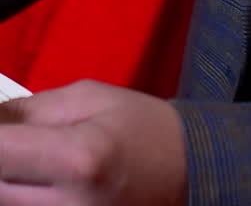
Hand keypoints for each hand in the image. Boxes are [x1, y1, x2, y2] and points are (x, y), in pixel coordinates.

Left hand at [0, 80, 186, 203]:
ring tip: (28, 162)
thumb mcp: (89, 98)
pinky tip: (38, 185)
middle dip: (2, 162)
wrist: (188, 172)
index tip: (1, 128)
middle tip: (17, 145)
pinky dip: (24, 198)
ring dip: (10, 183)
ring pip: (8, 204)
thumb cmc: (142, 128)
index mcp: (77, 158)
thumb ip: (31, 110)